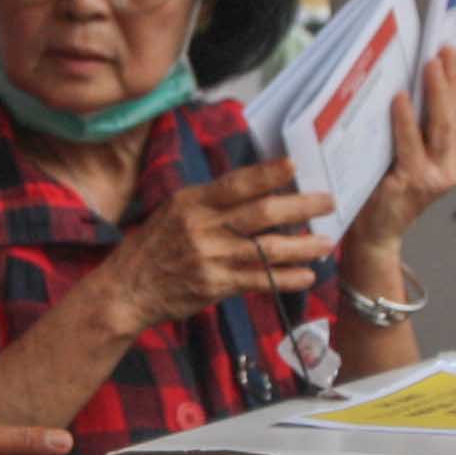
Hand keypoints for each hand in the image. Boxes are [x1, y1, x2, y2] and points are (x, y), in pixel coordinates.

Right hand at [93, 157, 333, 335]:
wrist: (127, 289)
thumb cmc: (154, 245)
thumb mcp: (175, 210)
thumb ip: (212, 202)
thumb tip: (257, 187)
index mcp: (193, 202)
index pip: (236, 184)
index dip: (266, 174)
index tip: (294, 165)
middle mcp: (202, 227)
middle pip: (260, 213)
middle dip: (299, 207)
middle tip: (328, 202)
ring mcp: (210, 258)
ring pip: (265, 249)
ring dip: (301, 246)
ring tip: (327, 243)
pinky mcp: (214, 285)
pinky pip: (258, 281)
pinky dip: (285, 278)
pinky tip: (307, 276)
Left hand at [344, 45, 455, 262]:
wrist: (371, 235)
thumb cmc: (381, 191)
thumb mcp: (404, 157)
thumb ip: (414, 131)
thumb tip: (406, 83)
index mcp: (449, 160)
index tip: (454, 53)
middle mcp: (448, 168)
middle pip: (454, 116)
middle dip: (451, 80)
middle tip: (444, 50)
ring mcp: (433, 177)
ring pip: (441, 127)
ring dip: (437, 92)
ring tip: (431, 64)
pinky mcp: (411, 183)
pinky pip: (410, 144)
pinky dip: (406, 119)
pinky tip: (401, 98)